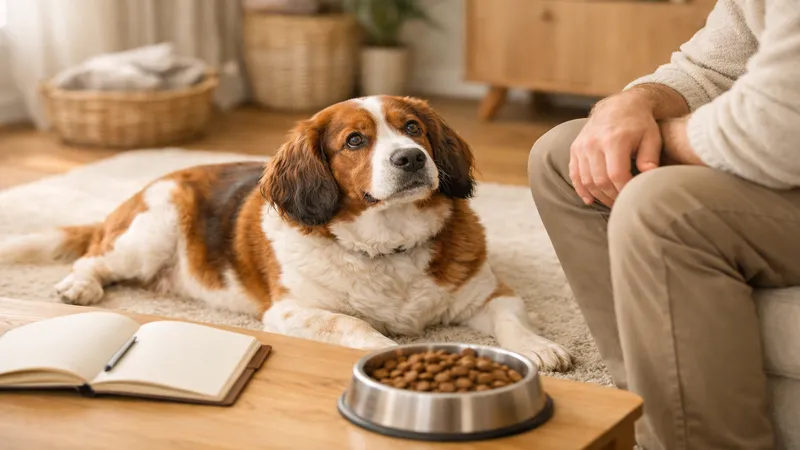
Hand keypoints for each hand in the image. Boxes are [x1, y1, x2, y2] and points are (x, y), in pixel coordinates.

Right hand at [570, 92, 662, 206]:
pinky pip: (574, 174)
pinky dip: (581, 189)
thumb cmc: (639, 124)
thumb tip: (649, 178)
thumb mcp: (652, 137)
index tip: (634, 197)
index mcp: (614, 139)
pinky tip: (590, 199)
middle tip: (624, 204)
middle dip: (612, 196)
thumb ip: (650, 158)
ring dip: (599, 195)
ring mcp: (581, 146)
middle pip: (600, 180)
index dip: (625, 190)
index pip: (616, 174)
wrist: (618, 106)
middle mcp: (594, 143)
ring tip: (611, 202)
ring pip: (586, 180)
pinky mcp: (575, 149)